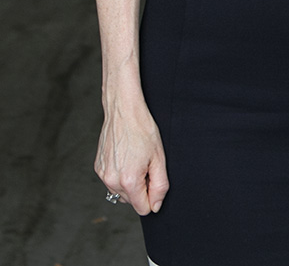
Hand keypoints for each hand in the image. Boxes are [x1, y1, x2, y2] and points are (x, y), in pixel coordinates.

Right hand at [94, 94, 168, 214]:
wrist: (124, 111)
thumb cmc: (143, 130)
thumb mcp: (159, 158)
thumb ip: (160, 186)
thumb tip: (155, 206)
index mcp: (129, 180)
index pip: (142, 208)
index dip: (152, 197)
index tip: (154, 179)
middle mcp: (111, 181)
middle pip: (131, 200)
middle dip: (141, 188)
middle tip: (146, 165)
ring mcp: (102, 175)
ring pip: (120, 192)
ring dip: (130, 183)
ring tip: (136, 160)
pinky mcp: (98, 168)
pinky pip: (112, 181)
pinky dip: (120, 175)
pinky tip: (126, 157)